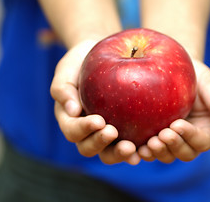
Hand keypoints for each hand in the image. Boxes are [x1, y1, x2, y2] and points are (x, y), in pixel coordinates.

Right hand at [50, 41, 140, 164]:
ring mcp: (105, 134)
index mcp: (70, 120)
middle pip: (89, 148)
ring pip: (109, 153)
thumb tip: (72, 111)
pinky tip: (146, 148)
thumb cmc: (80, 62)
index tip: (98, 120)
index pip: (73, 131)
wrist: (101, 56)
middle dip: (100, 143)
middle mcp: (86, 132)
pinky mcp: (125, 131)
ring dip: (118, 154)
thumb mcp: (67, 69)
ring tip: (131, 148)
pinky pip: (130, 145)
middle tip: (113, 132)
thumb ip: (63, 88)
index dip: (84, 129)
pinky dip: (137, 150)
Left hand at [138, 60, 209, 162]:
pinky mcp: (155, 137)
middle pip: (185, 153)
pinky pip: (151, 150)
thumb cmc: (198, 78)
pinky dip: (145, 152)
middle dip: (173, 146)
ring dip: (159, 152)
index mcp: (208, 132)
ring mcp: (172, 141)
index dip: (189, 136)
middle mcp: (190, 141)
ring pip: (167, 155)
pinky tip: (137, 148)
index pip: (201, 141)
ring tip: (149, 143)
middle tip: (162, 134)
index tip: (176, 124)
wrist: (176, 70)